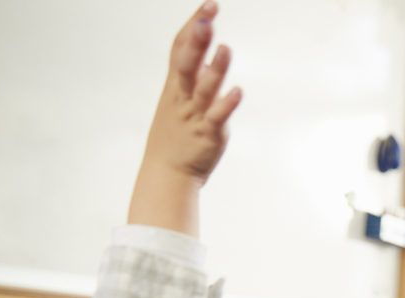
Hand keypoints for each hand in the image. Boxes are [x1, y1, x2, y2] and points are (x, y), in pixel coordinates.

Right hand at [141, 1, 241, 185]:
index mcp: (175, 86)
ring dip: (215, 69)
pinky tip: (238, 92)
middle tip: (207, 17)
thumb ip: (194, 76)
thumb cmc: (176, 134)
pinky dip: (226, 105)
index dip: (192, 27)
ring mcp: (194, 115)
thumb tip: (211, 54)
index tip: (208, 6)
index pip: (180, 49)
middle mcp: (183, 97)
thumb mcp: (179, 99)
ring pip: (204, 89)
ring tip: (226, 48)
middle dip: (197, 41)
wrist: (166, 173)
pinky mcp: (208, 134)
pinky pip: (216, 118)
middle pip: (187, 64)